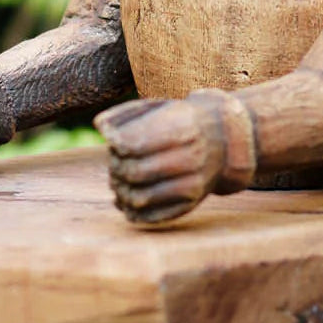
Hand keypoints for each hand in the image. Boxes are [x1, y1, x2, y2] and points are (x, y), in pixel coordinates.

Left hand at [95, 97, 227, 222]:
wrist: (223, 140)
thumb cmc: (180, 120)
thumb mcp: (158, 107)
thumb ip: (126, 114)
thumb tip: (100, 127)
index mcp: (180, 128)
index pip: (132, 144)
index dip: (115, 145)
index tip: (114, 142)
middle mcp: (190, 157)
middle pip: (134, 171)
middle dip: (116, 168)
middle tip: (115, 163)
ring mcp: (192, 183)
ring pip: (139, 197)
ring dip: (120, 191)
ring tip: (119, 182)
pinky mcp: (190, 203)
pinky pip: (152, 216)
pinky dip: (131, 211)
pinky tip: (126, 201)